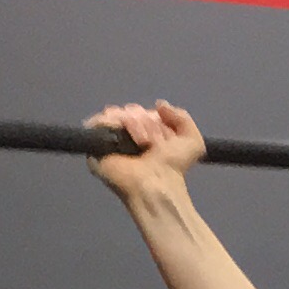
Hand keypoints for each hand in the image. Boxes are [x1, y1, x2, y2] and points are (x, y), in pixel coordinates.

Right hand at [88, 101, 204, 203]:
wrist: (157, 183)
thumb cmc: (174, 168)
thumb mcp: (193, 141)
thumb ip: (183, 117)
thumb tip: (160, 105)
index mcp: (145, 135)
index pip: (144, 112)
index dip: (155, 119)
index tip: (164, 135)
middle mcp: (127, 136)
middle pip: (130, 110)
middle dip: (144, 121)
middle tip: (151, 142)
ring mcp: (110, 141)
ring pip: (116, 113)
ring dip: (134, 123)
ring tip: (142, 143)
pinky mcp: (95, 147)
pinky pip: (98, 121)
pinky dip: (113, 122)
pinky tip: (127, 134)